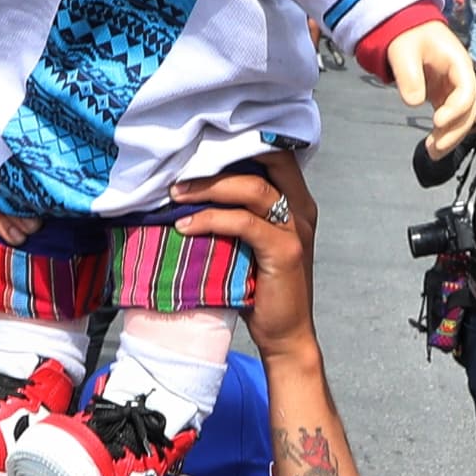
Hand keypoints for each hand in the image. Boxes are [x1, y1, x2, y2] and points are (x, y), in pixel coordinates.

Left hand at [165, 153, 317, 356]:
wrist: (284, 335)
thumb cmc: (258, 288)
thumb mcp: (249, 243)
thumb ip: (236, 214)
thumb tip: (188, 191)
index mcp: (295, 200)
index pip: (275, 153)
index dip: (240, 141)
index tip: (199, 144)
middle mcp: (300, 208)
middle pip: (267, 160)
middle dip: (220, 158)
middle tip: (180, 171)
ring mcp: (295, 228)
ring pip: (253, 188)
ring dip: (209, 188)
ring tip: (175, 194)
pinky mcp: (285, 250)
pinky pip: (245, 223)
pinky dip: (211, 219)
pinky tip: (185, 226)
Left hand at [386, 18, 475, 150]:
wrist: (407, 29)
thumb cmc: (409, 35)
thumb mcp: (404, 51)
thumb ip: (409, 76)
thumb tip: (414, 102)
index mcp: (458, 63)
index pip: (467, 90)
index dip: (456, 108)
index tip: (437, 121)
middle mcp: (461, 79)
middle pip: (468, 110)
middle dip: (455, 131)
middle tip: (435, 148)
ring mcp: (454, 90)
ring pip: (461, 118)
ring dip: (450, 137)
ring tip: (433, 152)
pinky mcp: (444, 97)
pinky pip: (450, 119)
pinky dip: (443, 133)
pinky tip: (433, 146)